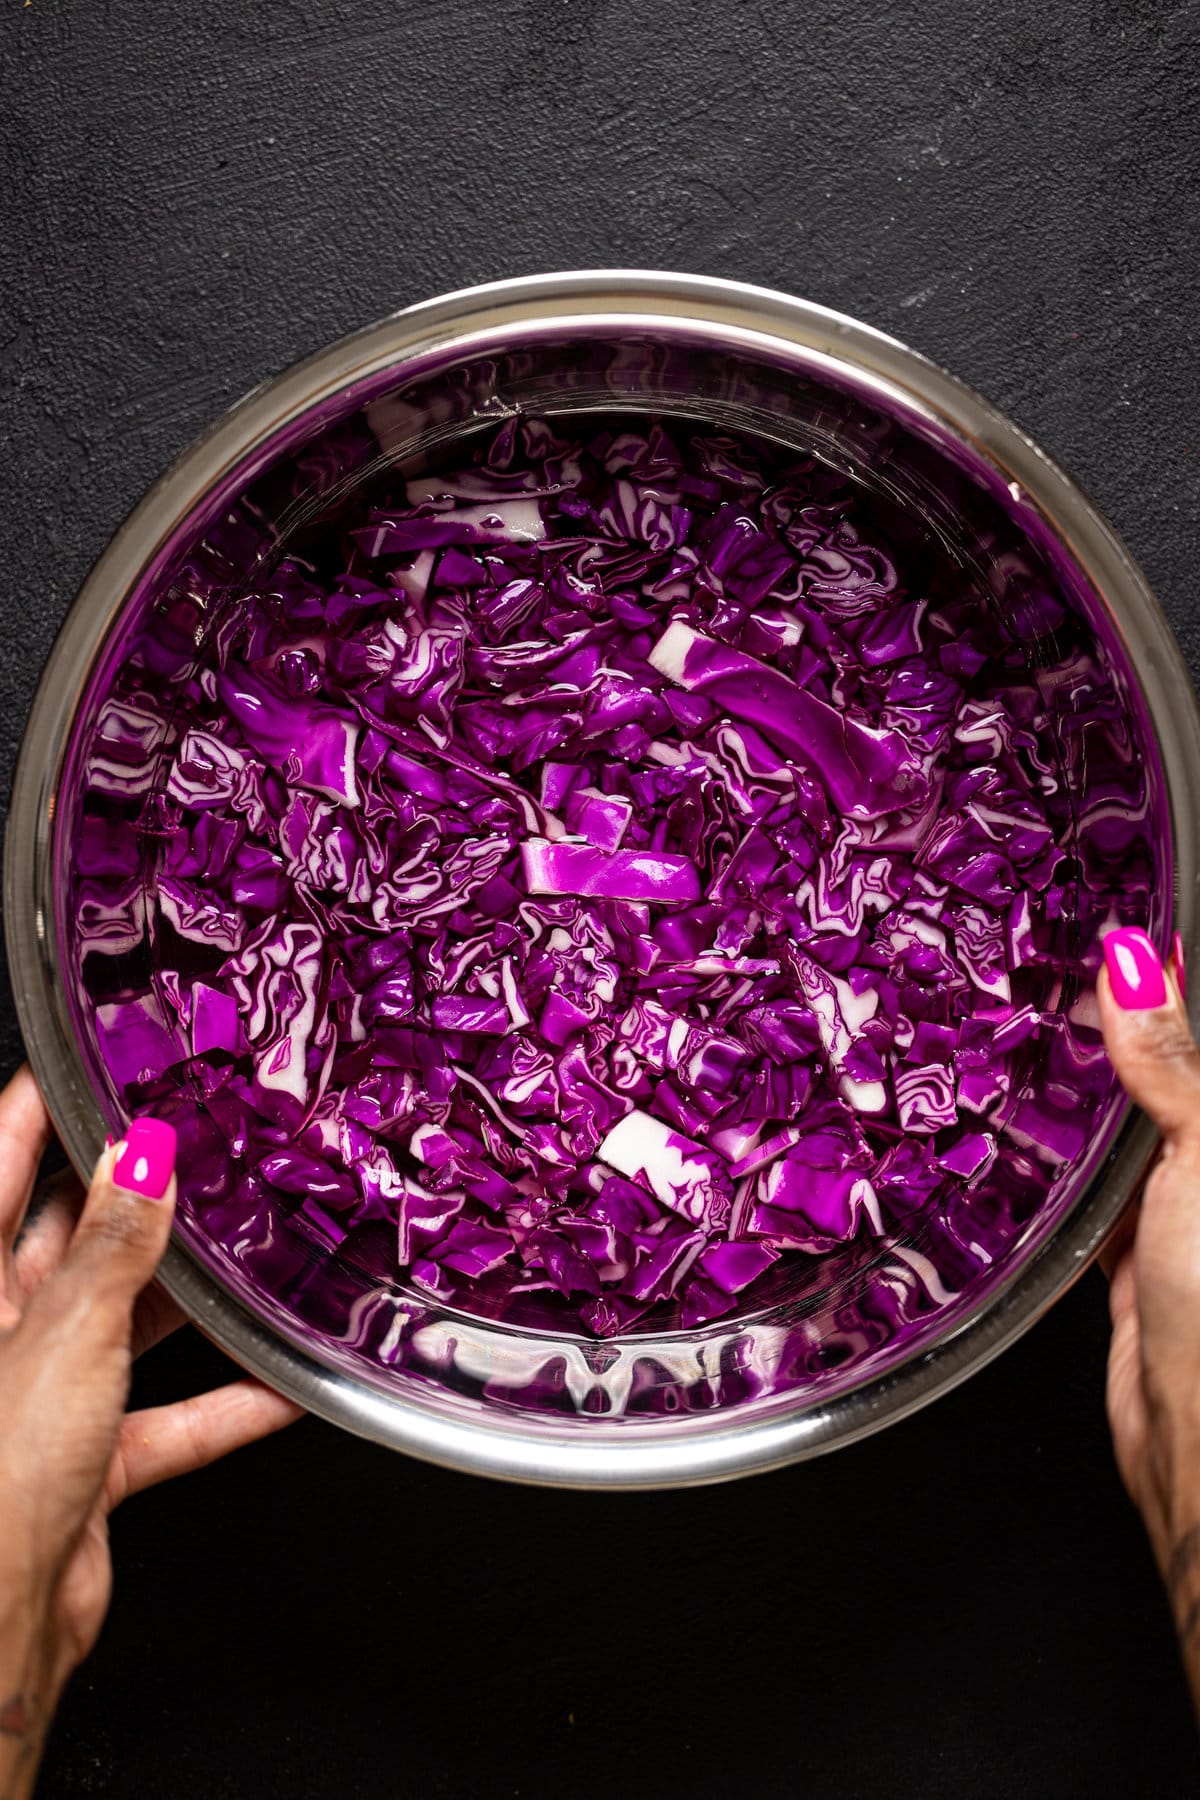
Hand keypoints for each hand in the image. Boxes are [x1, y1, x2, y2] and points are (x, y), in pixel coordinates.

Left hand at [0, 1070, 300, 1798]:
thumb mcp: (64, 1337)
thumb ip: (112, 1246)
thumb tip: (142, 1158)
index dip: (43, 1109)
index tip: (94, 1060)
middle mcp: (1, 1336)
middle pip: (69, 1239)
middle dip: (133, 1195)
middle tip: (199, 1143)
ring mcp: (42, 1398)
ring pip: (125, 1323)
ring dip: (188, 1298)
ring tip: (246, 1246)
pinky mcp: (86, 1461)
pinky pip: (169, 1418)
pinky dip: (225, 1404)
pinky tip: (283, 1385)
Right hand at [1098, 928, 1199, 1707]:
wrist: (1198, 1452)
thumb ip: (1173, 1065)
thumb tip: (1139, 965)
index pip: (1197, 1042)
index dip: (1166, 982)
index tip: (1115, 925)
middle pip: (1170, 1079)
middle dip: (1120, 1029)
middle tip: (1050, 964)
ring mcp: (1184, 1216)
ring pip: (1130, 1129)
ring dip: (1087, 1091)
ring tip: (1023, 1026)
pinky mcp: (1137, 1261)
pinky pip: (1094, 1188)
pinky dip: (1062, 1158)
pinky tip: (1021, 1123)